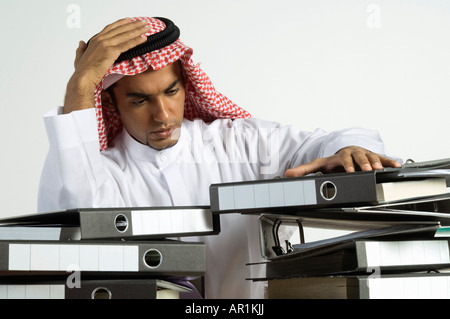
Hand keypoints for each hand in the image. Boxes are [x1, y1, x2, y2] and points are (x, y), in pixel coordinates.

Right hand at [63, 18, 149, 113]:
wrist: (84, 78)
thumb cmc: (83, 71)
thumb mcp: (80, 57)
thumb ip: (81, 49)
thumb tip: (81, 42)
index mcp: (95, 39)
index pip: (111, 28)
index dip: (121, 23)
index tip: (130, 20)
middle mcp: (101, 39)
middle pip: (120, 29)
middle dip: (133, 25)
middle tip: (143, 22)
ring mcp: (106, 44)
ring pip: (125, 35)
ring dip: (138, 30)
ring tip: (147, 27)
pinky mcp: (111, 52)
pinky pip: (126, 45)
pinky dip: (136, 41)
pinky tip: (143, 39)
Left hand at [284, 146, 401, 176]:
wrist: (344, 153)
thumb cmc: (332, 161)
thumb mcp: (317, 165)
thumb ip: (303, 170)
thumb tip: (287, 174)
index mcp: (340, 156)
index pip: (344, 159)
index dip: (347, 164)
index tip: (350, 171)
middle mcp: (353, 153)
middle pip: (359, 156)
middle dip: (363, 163)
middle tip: (367, 170)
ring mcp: (364, 155)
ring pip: (371, 156)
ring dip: (376, 162)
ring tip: (380, 169)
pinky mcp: (373, 157)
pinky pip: (383, 158)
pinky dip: (389, 161)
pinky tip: (395, 165)